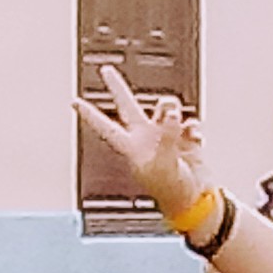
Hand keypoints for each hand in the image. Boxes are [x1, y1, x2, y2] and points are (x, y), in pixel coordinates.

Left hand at [75, 64, 210, 225]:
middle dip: (117, 88)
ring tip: (177, 121)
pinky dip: (192, 126)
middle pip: (128, 106)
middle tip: (106, 71)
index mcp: (133, 148)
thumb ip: (166, 135)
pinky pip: (188, 121)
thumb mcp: (164, 164)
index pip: (105, 128)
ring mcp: (166, 137)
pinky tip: (193, 135)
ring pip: (164, 108)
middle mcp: (146, 138)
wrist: (197, 201)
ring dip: (171, 108)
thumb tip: (171, 114)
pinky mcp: (185, 139)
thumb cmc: (173, 192)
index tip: (75, 102)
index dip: (90, 115)